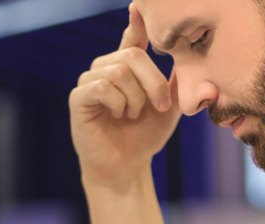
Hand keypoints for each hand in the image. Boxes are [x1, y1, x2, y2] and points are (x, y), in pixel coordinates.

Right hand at [70, 4, 179, 189]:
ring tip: (134, 115)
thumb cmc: (146, 136)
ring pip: (118, 70)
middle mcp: (105, 68)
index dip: (137, 23)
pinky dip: (118, 102)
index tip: (139, 7)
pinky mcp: (78, 98)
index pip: (132, 38)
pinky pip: (101, 86)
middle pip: (131, 55)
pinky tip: (119, 114)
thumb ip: (174, 81)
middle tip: (160, 106)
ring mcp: (89, 82)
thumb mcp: (169, 107)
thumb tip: (186, 55)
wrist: (127, 166)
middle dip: (153, 82)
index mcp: (126, 68)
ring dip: (136, 97)